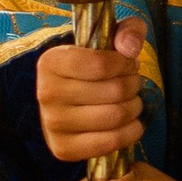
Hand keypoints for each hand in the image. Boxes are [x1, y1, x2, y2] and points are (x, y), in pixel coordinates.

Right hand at [36, 22, 144, 164]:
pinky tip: (131, 123)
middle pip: (113, 91)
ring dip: (134, 107)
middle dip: (133, 85)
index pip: (101, 64)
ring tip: (131, 100)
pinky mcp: (63, 149)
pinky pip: (111, 142)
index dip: (125, 63)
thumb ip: (128, 31)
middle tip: (132, 83)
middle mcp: (46, 93)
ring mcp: (53, 124)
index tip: (127, 62)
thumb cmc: (92, 67)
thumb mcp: (109, 39)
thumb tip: (129, 47)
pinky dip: (131, 132)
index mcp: (51, 62)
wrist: (70, 102)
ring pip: (115, 116)